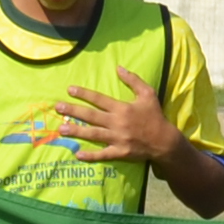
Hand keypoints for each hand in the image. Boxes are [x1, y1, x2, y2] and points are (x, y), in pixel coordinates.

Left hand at [53, 72, 185, 168]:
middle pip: (91, 116)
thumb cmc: (155, 116)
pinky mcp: (120, 152)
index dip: (84, 94)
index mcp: (122, 108)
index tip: (69, 90)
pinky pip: (103, 154)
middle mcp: (117, 123)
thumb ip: (133, 80)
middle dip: (73, 111)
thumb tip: (118, 68)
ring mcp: (118, 139)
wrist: (165, 141)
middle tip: (58, 107)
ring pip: (93, 134)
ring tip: (61, 129)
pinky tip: (77, 154)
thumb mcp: (148, 94)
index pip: (99, 99)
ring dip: (77, 131)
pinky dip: (91, 155)